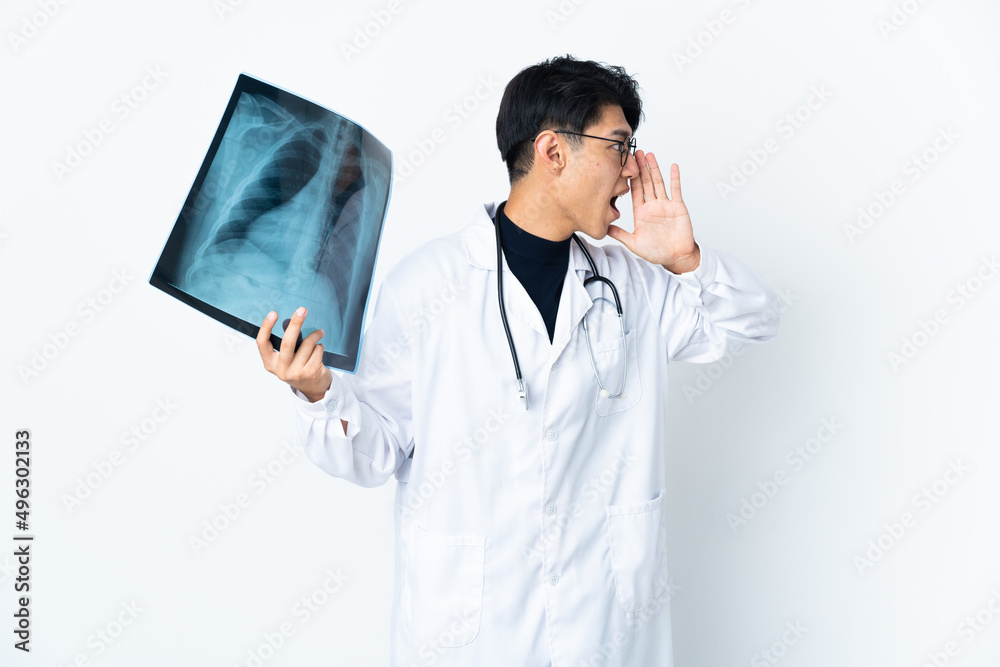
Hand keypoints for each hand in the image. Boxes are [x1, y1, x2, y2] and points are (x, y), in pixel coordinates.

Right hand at [257, 307, 331, 401]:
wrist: (313, 388)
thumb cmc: (298, 368)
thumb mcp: (286, 359)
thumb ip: (286, 345)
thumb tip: (291, 322)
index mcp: (270, 363)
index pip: (262, 343)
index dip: (266, 327)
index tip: (273, 313)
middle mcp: (281, 369)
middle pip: (287, 342)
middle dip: (295, 324)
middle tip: (302, 310)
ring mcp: (296, 372)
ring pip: (307, 344)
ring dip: (315, 335)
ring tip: (319, 333)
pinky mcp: (310, 372)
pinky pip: (317, 351)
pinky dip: (320, 346)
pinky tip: (320, 348)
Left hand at [607, 150, 700, 273]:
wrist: (676, 257)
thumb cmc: (657, 252)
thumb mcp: (634, 243)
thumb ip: (620, 234)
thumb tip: (604, 229)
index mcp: (641, 213)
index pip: (634, 191)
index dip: (629, 178)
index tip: (625, 166)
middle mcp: (652, 206)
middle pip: (645, 182)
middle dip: (640, 168)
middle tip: (636, 152)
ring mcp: (665, 205)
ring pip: (658, 183)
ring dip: (654, 169)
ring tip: (649, 155)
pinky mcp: (677, 206)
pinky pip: (676, 190)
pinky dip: (674, 178)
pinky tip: (672, 167)